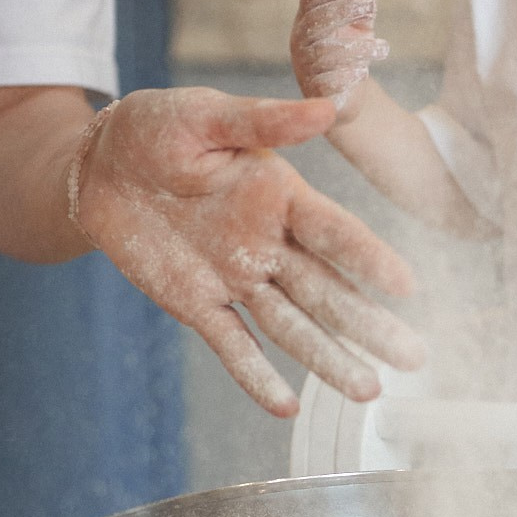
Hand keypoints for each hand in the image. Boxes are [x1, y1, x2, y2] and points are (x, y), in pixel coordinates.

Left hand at [75, 89, 425, 417]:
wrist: (100, 166)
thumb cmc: (158, 128)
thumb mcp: (207, 114)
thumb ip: (264, 121)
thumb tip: (325, 108)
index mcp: (280, 194)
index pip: (334, 231)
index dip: (369, 257)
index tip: (407, 285)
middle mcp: (269, 243)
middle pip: (328, 291)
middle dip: (370, 325)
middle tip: (416, 358)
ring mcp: (235, 278)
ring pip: (293, 326)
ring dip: (330, 358)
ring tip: (369, 390)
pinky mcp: (196, 303)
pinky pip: (233, 345)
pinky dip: (257, 377)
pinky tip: (287, 408)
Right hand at [290, 0, 388, 122]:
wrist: (348, 94)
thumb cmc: (352, 51)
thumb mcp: (361, 23)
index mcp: (308, 18)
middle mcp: (300, 40)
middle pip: (315, 19)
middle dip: (344, 11)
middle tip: (370, 11)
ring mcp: (304, 67)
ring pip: (325, 52)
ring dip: (358, 48)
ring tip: (382, 48)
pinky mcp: (315, 92)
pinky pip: (327, 82)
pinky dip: (347, 75)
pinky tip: (362, 73)